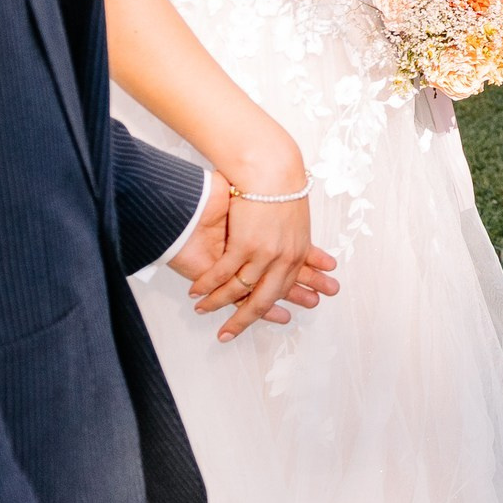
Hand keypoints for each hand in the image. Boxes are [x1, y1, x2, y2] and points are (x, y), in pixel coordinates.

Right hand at [169, 176, 338, 338]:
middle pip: (262, 299)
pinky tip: (196, 293)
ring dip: (217, 304)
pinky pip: (223, 274)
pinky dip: (207, 285)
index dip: (273, 308)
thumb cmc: (281, 187)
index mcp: (296, 253)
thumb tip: (307, 259)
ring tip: (202, 311)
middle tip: (227, 334)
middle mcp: (283, 260)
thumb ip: (295, 242)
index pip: (282, 289)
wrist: (272, 167)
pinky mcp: (245, 244)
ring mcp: (264, 254)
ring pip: (239, 290)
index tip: (274, 321)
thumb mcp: (296, 220)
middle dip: (242, 320)